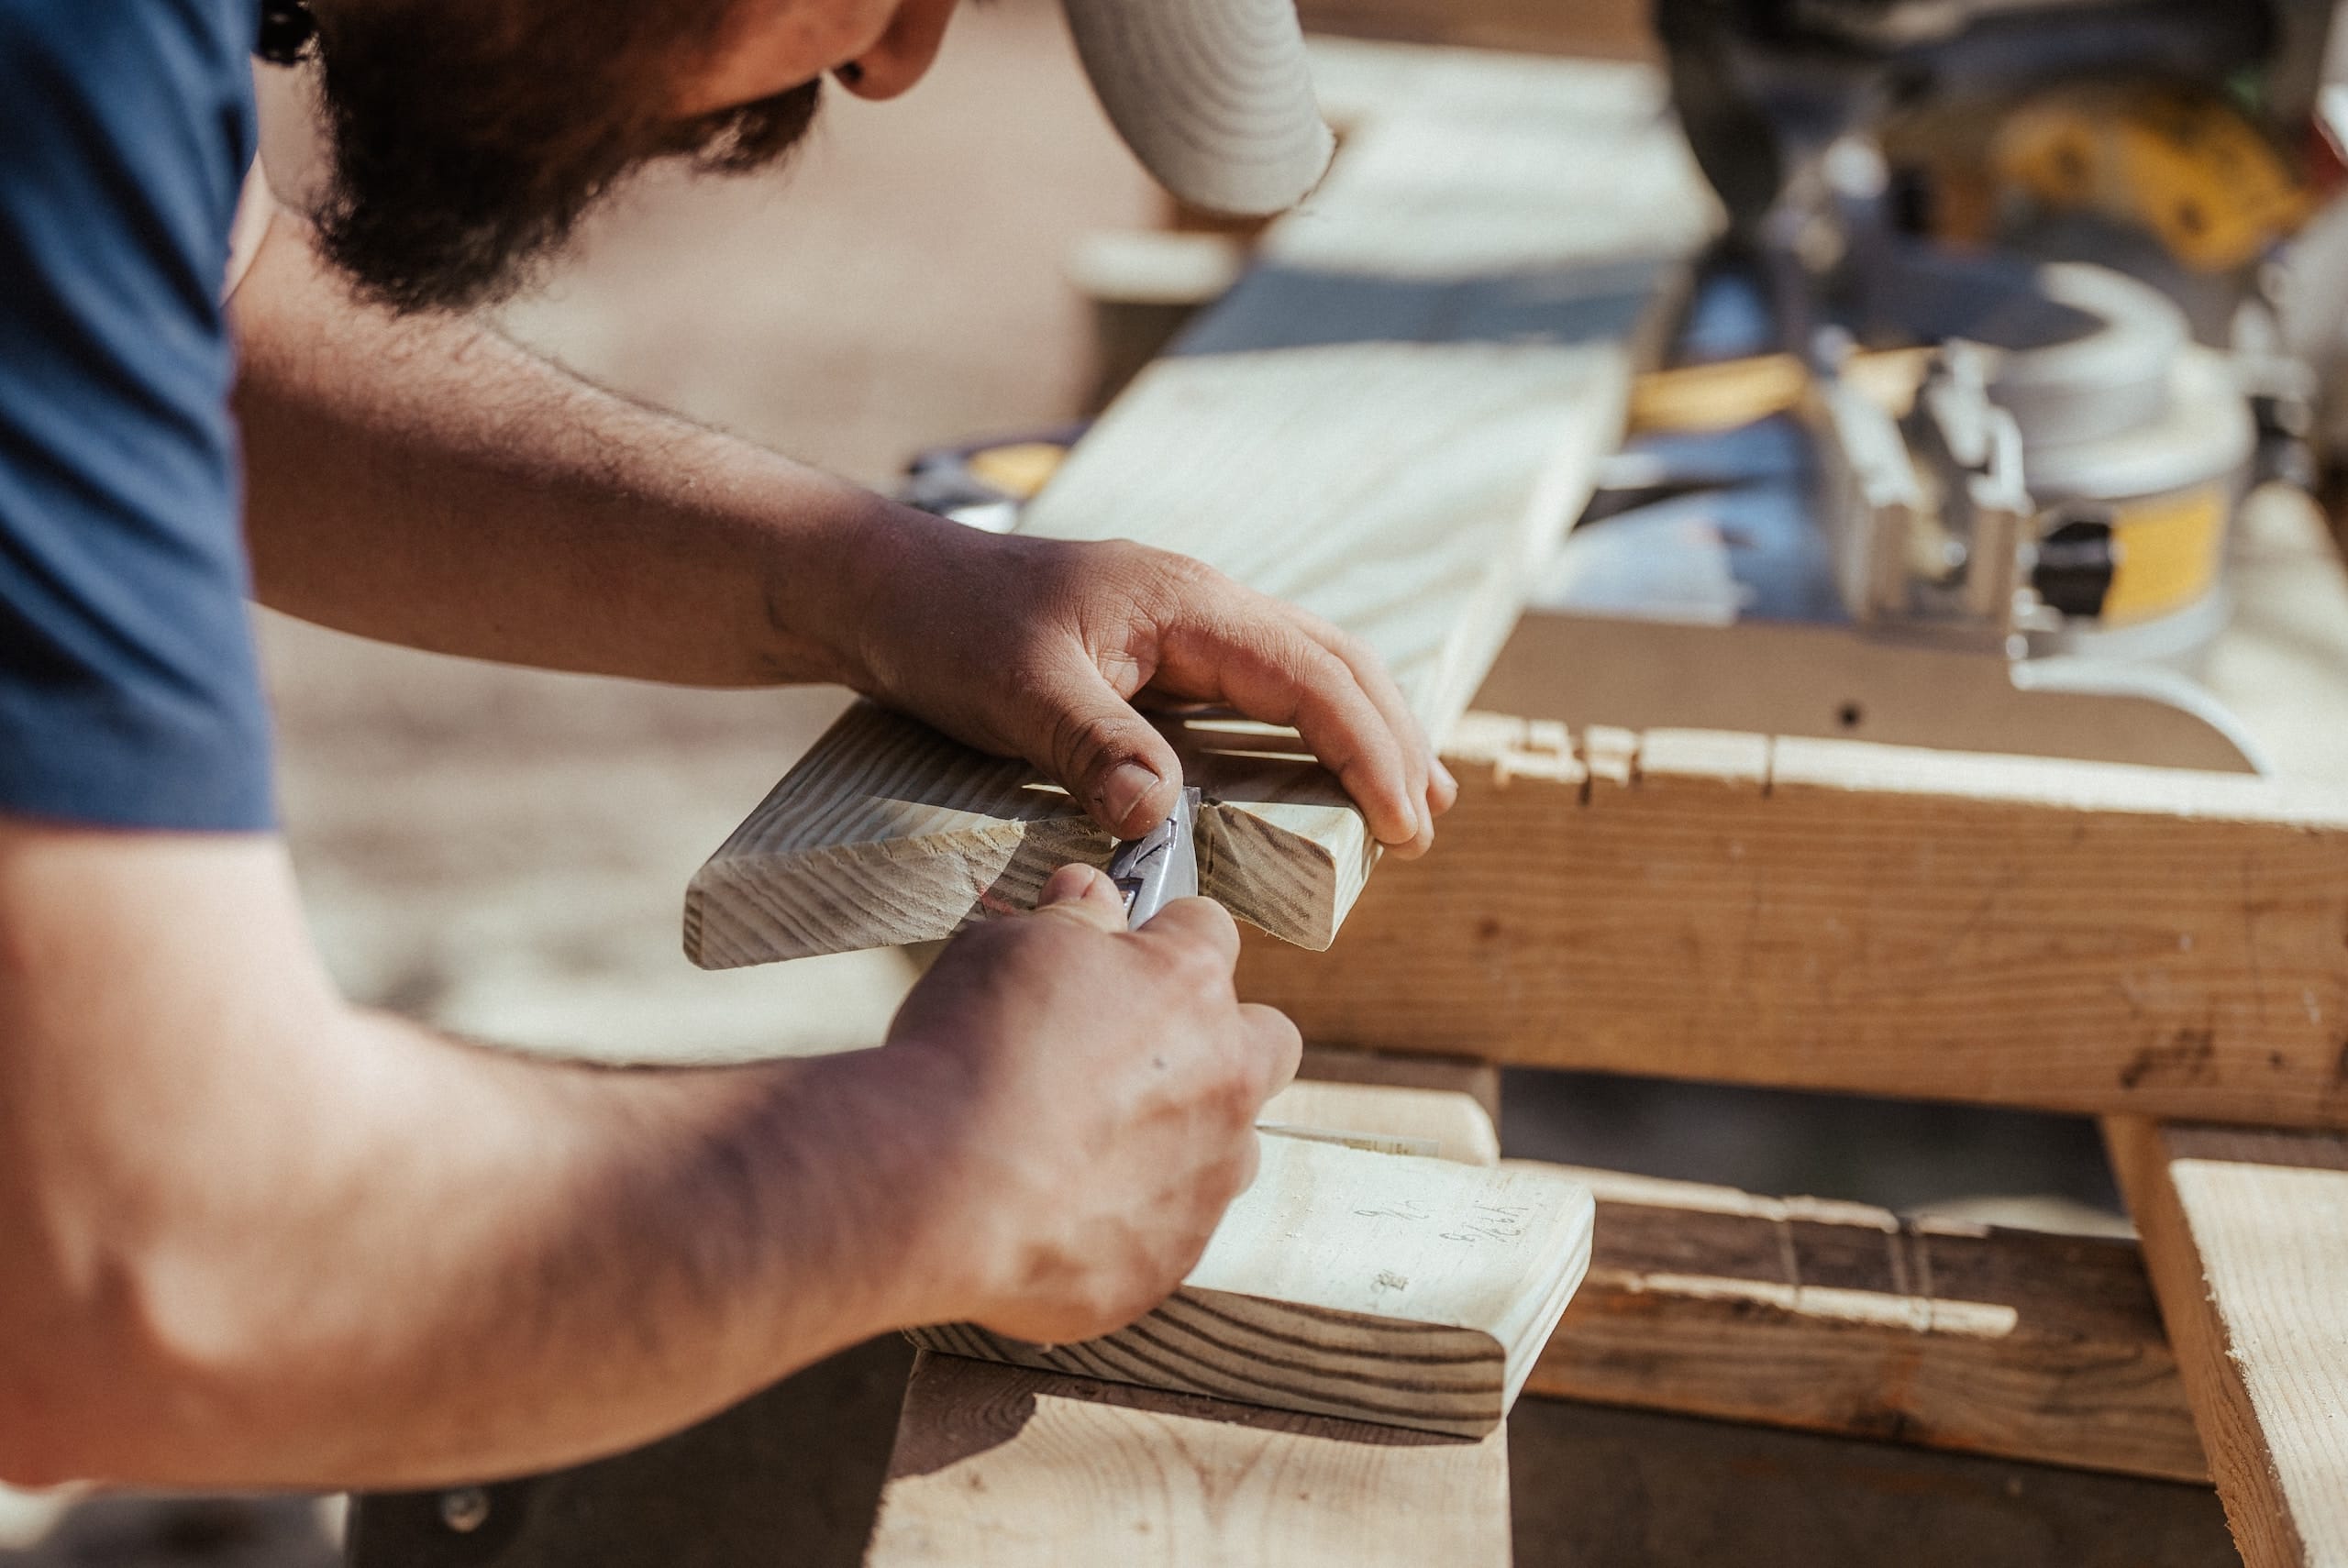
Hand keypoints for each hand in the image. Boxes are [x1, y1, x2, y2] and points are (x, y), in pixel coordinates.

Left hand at [843, 511, 1457, 853]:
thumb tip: (1161, 819)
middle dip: (1394, 739)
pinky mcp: (1160, 652)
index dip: (1369, 750)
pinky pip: (1262, 685)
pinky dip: (1310, 726)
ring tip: (1412, 799)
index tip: (1405, 823)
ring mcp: (1184, 624)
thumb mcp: (1014, 692)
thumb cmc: (946, 628)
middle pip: (1335, 663)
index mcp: (1187, 602)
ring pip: (1308, 667)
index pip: (1312, 676)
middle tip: (1429, 825)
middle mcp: (1202, 604)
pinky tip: (1319, 769)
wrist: (885, 588)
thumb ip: (1093, 747)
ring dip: (1365, 730)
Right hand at [885, 864, 1301, 1343]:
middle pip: (1267, 1043)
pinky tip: (1054, 1211)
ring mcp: (1205, 1180)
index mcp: (1190, 987)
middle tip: (1135, 1053)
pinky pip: (1166, 1232)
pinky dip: (1125, 1221)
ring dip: (1181, 1140)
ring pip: (1229, 1148)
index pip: (1209, 931)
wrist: (935, 1188)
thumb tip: (1091, 892)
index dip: (1163, 937)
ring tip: (1088, 1145)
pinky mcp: (1167, 1261)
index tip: (1125, 952)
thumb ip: (1071, 920)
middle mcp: (1223, 1081)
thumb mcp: (1008, 948)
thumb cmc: (968, 1052)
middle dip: (1221, 1039)